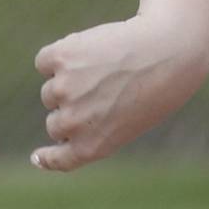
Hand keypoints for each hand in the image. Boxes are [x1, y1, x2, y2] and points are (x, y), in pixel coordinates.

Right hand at [32, 8, 208, 172]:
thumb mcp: (133, 117)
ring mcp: (63, 90)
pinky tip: (87, 48)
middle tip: (102, 91)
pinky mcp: (59, 58)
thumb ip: (99, 122)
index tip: (37, 157)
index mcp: (93, 146)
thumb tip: (65, 107)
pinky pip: (45, 62)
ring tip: (105, 68)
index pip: (60, 159)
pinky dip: (59, 56)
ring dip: (67, 81)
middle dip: (69, 109)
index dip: (47, 158)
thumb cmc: (161, 85)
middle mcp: (73, 124)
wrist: (170, 51)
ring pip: (50, 91)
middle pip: (54, 122)